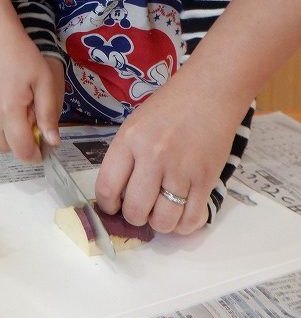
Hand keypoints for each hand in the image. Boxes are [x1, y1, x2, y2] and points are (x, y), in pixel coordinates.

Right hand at [0, 20, 63, 161]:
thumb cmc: (21, 52)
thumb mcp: (43, 79)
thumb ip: (48, 113)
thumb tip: (52, 142)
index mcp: (9, 112)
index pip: (23, 151)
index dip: (37, 154)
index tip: (47, 143)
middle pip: (8, 149)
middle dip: (23, 143)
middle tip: (35, 119)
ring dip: (10, 133)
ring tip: (21, 107)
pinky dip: (0, 121)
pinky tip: (7, 97)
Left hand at [95, 78, 239, 234]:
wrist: (209, 92)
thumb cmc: (169, 107)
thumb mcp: (135, 124)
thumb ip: (125, 157)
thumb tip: (118, 196)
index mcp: (130, 139)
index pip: (107, 186)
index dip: (107, 205)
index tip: (114, 206)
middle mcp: (153, 155)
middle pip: (135, 210)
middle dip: (135, 216)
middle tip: (141, 208)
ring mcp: (181, 168)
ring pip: (163, 221)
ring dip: (160, 223)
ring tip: (162, 210)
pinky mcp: (206, 179)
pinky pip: (191, 220)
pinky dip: (184, 225)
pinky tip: (181, 213)